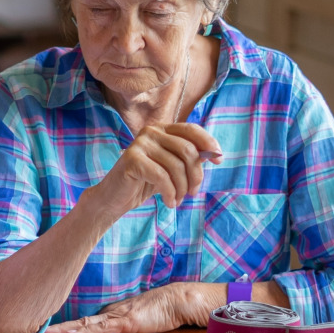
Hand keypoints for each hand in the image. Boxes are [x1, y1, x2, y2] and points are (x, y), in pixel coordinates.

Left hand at [43, 283, 212, 332]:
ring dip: (63, 330)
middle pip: (75, 323)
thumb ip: (115, 325)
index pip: (78, 322)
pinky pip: (102, 329)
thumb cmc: (157, 310)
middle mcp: (107, 314)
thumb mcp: (131, 319)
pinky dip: (85, 332)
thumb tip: (100, 332)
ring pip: (83, 325)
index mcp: (107, 314)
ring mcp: (115, 318)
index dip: (59, 327)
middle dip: (54, 328)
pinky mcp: (126, 323)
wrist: (176, 300)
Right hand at [86, 123, 221, 216]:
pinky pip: (162, 177)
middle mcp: (151, 131)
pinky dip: (170, 193)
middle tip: (192, 193)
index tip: (219, 160)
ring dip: (182, 188)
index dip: (208, 143)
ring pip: (176, 166)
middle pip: (187, 150)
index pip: (191, 129)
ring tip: (178, 200)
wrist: (115, 198)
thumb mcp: (172, 169)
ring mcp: (140, 143)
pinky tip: (169, 203)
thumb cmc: (145, 183)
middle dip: (195, 175)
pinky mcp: (132, 159)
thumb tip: (214, 154)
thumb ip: (189, 158)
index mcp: (162, 130)